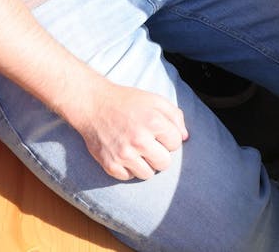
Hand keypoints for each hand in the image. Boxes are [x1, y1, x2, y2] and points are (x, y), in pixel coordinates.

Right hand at [68, 81, 188, 181]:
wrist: (93, 105)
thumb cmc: (127, 102)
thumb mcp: (155, 100)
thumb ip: (175, 117)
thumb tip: (185, 138)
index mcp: (153, 122)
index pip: (176, 144)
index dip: (168, 138)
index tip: (158, 132)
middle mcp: (139, 140)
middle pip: (164, 163)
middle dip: (160, 154)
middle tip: (149, 144)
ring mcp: (123, 154)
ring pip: (148, 174)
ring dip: (145, 164)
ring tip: (137, 150)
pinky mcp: (110, 164)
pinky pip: (129, 177)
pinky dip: (128, 169)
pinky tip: (124, 154)